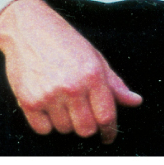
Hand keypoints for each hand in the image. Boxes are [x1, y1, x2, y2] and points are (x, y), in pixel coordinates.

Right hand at [0, 0, 141, 141]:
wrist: (28, 28)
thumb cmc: (64, 41)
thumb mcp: (95, 57)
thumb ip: (115, 84)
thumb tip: (135, 101)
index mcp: (93, 75)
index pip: (106, 116)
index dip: (110, 131)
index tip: (109, 136)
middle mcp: (72, 87)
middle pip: (86, 129)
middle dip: (88, 127)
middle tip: (83, 116)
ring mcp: (49, 95)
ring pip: (64, 129)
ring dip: (66, 122)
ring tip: (63, 102)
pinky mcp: (28, 101)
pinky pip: (43, 129)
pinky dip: (46, 123)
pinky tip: (48, 106)